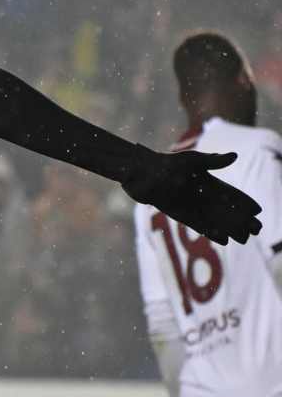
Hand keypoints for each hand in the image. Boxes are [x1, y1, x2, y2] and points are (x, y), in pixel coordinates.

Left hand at [122, 148, 261, 244]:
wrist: (139, 172)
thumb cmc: (164, 163)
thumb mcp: (190, 161)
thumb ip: (212, 161)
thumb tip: (234, 156)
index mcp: (206, 180)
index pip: (229, 194)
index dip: (243, 203)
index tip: (257, 212)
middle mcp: (200, 194)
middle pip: (225, 209)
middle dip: (240, 219)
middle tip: (256, 230)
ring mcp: (190, 204)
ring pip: (214, 219)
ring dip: (229, 228)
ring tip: (244, 238)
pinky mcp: (178, 213)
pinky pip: (199, 225)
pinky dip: (211, 232)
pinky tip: (224, 239)